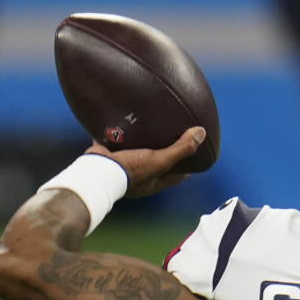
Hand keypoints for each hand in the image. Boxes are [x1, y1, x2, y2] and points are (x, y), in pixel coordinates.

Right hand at [85, 126, 205, 197]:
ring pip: (137, 150)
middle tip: (173, 132)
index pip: (178, 174)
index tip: (194, 149)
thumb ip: (181, 148)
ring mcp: (125, 165)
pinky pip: (118, 140)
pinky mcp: (110, 154)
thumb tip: (201, 133)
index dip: (187, 163)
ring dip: (143, 139)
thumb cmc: (130, 171)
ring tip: (151, 123)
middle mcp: (141, 175)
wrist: (97, 171)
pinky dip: (121, 131)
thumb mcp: (160, 160)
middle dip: (165, 148)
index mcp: (155, 181)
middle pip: (157, 161)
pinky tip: (126, 118)